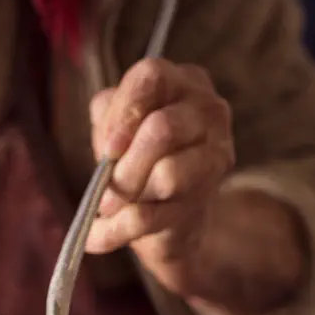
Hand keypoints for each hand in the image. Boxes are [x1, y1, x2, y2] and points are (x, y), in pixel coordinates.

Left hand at [88, 58, 306, 314]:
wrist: (170, 215)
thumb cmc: (138, 159)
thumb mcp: (114, 129)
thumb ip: (109, 121)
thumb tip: (111, 145)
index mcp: (180, 81)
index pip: (150, 76)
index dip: (123, 112)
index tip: (107, 147)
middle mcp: (208, 110)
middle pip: (161, 129)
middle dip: (124, 167)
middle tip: (104, 189)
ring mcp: (216, 153)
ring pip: (166, 175)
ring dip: (126, 197)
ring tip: (109, 207)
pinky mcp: (207, 196)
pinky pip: (156, 215)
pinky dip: (118, 230)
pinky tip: (97, 237)